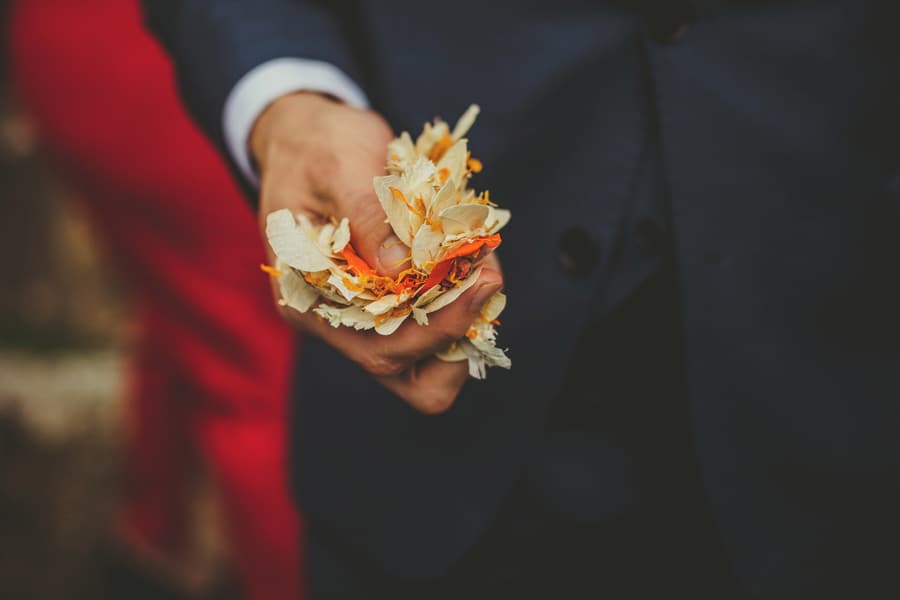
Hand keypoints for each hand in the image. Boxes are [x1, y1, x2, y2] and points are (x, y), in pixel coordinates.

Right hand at [251, 93, 503, 413]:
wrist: (302, 134)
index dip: (439, 328)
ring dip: (466, 319)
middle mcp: (334, 320)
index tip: (483, 282)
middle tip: (488, 278)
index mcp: (308, 300)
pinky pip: (431, 321)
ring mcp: (361, 313)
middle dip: (460, 334)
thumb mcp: (338, 166)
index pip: (381, 350)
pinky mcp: (385, 297)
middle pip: (410, 374)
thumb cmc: (315, 146)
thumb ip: (367, 217)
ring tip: (483, 262)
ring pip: (427, 358)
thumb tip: (402, 271)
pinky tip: (471, 255)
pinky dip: (460, 298)